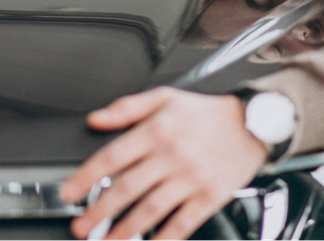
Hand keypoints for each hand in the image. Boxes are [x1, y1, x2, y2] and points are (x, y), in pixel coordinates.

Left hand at [62, 87, 266, 239]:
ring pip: (151, 209)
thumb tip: (95, 119)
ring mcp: (192, 178)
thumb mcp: (164, 97)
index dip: (86, 177)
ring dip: (124, 230)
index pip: (112, 157)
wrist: (254, 122)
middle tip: (81, 226)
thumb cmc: (207, 113)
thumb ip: (126, 107)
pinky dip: (165, 239)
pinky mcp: (210, 196)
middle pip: (127, 188)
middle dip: (99, 211)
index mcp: (156, 130)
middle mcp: (172, 155)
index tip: (69, 193)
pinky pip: (183, 222)